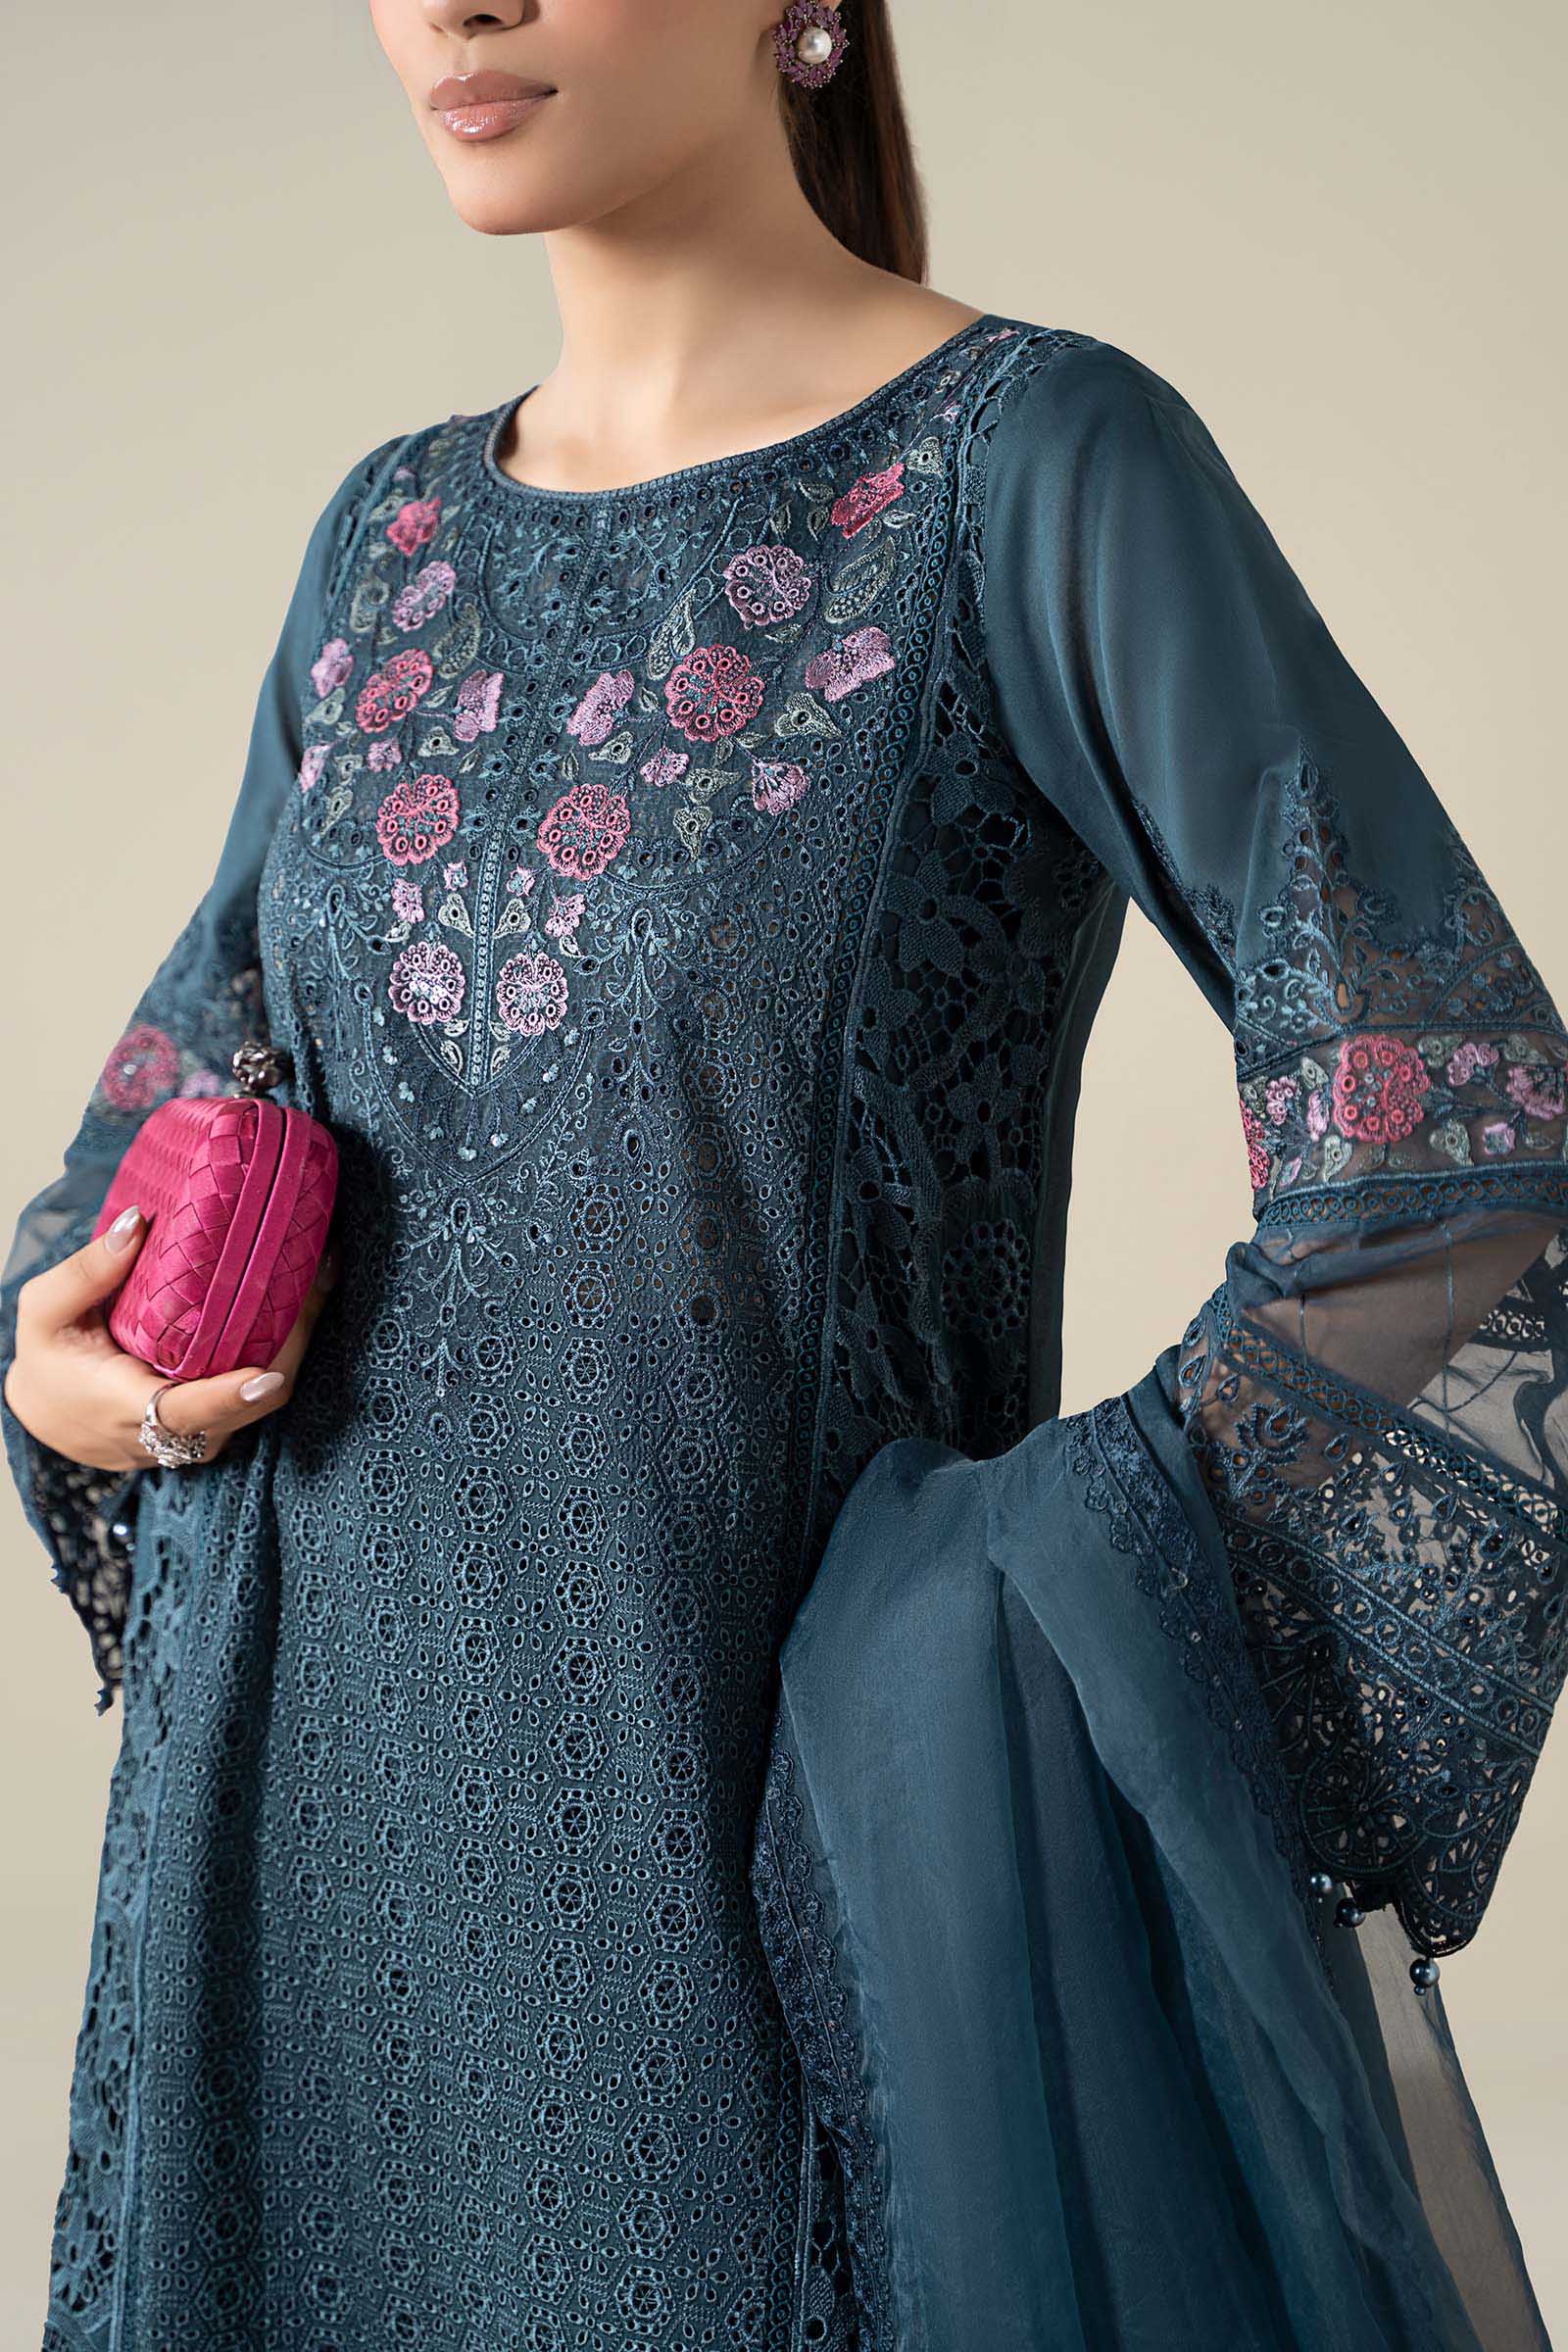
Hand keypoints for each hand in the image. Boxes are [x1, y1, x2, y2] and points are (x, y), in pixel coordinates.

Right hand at [1, 1203, 336, 1473]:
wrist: (49, 1412)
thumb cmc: (48, 1358)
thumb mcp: (43, 1311)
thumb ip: (86, 1272)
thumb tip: (136, 1223)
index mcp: (125, 1409)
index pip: (187, 1411)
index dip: (231, 1396)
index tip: (267, 1374)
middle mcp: (172, 1435)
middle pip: (250, 1401)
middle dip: (292, 1340)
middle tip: (318, 1268)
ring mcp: (200, 1438)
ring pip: (264, 1399)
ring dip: (295, 1340)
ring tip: (316, 1269)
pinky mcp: (215, 1430)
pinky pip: (258, 1395)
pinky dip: (282, 1349)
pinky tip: (298, 1296)